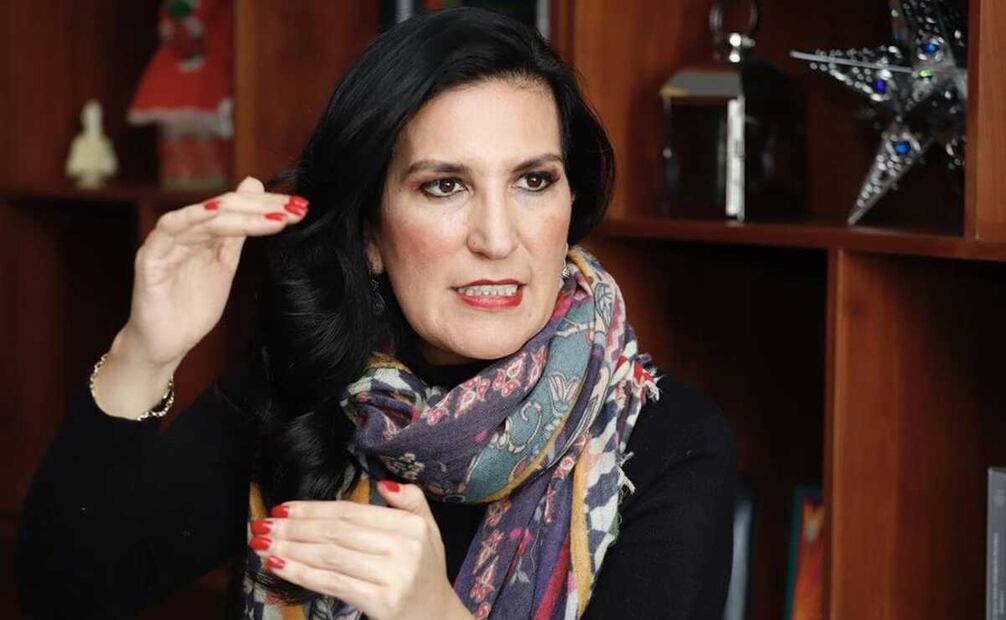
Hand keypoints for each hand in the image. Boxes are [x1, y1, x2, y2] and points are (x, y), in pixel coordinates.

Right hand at [122, 176, 307, 365]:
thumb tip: (255, 186)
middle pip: (224, 207)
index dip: (268, 205)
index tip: (299, 207)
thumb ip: (239, 230)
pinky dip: (190, 219)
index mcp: (203, 232)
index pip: (238, 208)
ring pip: (203, 217)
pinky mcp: (150, 259)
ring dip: (242, 215)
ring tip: (274, 216)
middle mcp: (184, 231)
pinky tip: (215, 213)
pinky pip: (167, 231)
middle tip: (294, 208)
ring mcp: (166, 243)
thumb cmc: (193, 305)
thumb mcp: (225, 264)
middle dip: (262, 207)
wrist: (167, 343)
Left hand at [249, 481, 472, 619]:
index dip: (313, 508)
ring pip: (330, 555)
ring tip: (263, 543)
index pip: (352, 512)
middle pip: (336, 532)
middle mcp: (403, 547)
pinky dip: (301, 572)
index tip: (283, 508)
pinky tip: (279, 564)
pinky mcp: (381, 601)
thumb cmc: (425, 576)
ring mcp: (393, 575)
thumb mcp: (428, 531)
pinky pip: (332, 582)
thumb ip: (411, 501)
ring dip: (291, 548)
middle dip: (294, 527)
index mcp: (410, 526)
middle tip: (263, 525)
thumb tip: (382, 484)